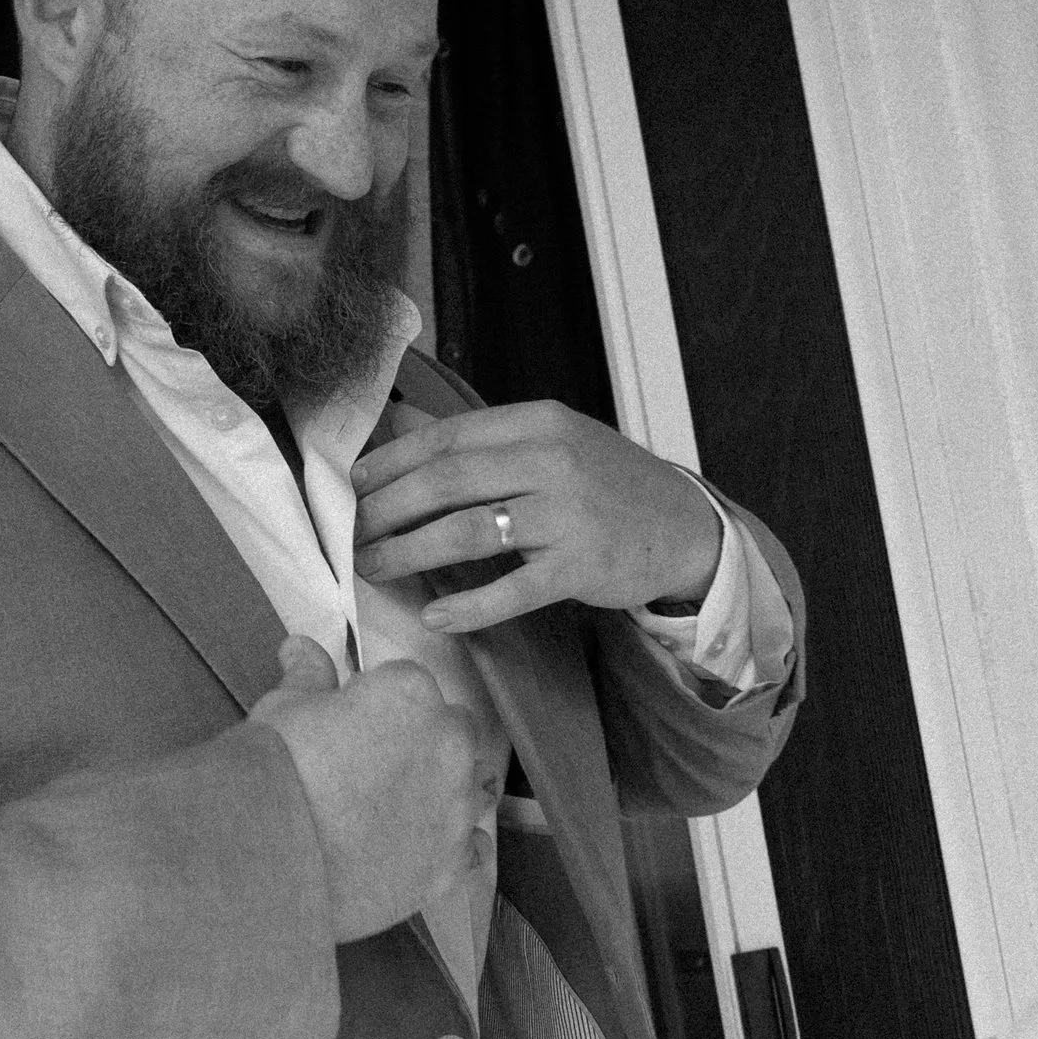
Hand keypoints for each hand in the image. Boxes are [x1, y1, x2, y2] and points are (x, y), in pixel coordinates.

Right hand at [252, 636, 503, 941]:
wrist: (274, 858)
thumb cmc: (275, 770)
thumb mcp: (283, 708)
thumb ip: (308, 676)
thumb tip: (301, 646)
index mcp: (411, 694)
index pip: (409, 684)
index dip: (380, 706)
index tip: (353, 728)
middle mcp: (450, 744)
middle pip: (452, 731)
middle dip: (424, 742)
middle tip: (374, 770)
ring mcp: (457, 807)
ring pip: (471, 788)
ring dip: (445, 792)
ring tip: (398, 814)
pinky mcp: (453, 864)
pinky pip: (471, 849)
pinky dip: (451, 847)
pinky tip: (416, 853)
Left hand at [351, 402, 721, 634]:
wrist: (683, 525)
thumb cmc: (605, 485)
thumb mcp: (552, 441)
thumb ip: (484, 441)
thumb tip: (399, 428)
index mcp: (537, 423)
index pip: (447, 437)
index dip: (392, 462)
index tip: (354, 486)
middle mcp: (550, 460)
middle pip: (447, 481)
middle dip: (388, 510)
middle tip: (355, 535)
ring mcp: (567, 514)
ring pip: (468, 532)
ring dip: (410, 552)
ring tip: (373, 569)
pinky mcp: (580, 566)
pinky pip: (512, 589)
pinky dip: (469, 605)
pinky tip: (435, 615)